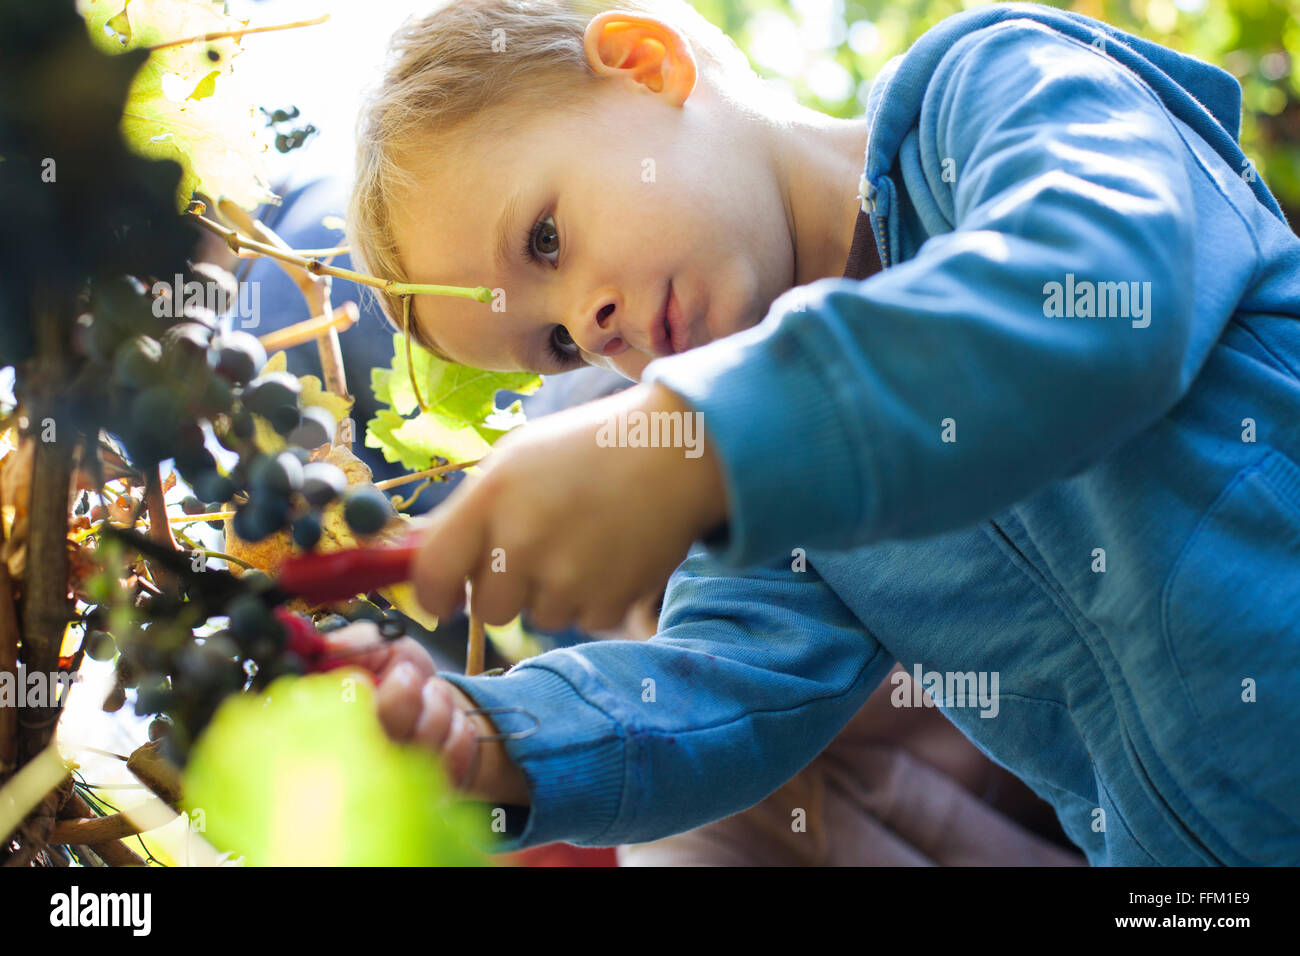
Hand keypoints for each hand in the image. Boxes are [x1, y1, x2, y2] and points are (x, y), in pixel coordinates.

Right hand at [321, 623, 528, 804]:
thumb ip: (355, 643)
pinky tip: (452, 719)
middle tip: (409, 675)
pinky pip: (450, 761)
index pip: (321, 730)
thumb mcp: (377, 647)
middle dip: (403, 698)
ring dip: (436, 708)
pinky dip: (458, 730)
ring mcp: (392, 790)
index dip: (346, 701)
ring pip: (418, 750)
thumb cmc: (397, 673)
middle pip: (374, 745)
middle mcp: (353, 767)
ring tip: (433, 692)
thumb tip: (329, 647)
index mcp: (325, 729)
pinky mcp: (430, 798)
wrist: (436, 698)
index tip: (361, 679)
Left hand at [411, 382, 728, 631]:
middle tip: (534, 553)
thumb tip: (411, 556)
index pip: (431, 573)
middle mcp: (523, 539)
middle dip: (504, 590)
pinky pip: (583, 620)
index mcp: (491, 497)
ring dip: (553, 593)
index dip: (432, 594)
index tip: (444, 598)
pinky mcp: (609, 600)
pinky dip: (594, 598)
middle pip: (488, 607)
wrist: (673, 452)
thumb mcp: (515, 461)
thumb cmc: (586, 449)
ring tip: (582, 544)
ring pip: (538, 616)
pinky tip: (610, 555)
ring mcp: (568, 575)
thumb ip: (466, 512)